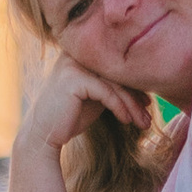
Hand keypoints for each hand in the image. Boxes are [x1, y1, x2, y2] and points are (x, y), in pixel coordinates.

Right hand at [16, 55, 152, 160]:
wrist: (43, 137)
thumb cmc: (69, 118)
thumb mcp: (95, 98)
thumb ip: (112, 88)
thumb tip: (143, 89)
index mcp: (81, 54)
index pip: (114, 66)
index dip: (133, 84)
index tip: (147, 103)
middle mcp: (75, 54)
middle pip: (116, 73)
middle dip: (136, 96)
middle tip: (149, 117)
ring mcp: (73, 63)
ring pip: (113, 83)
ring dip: (132, 105)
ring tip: (144, 123)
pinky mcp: (73, 78)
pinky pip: (106, 91)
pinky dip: (120, 107)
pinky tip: (127, 120)